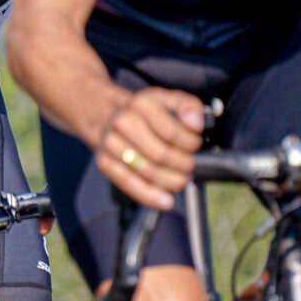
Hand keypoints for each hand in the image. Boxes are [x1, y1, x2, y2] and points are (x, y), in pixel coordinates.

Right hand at [95, 88, 203, 209]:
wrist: (111, 115)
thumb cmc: (145, 112)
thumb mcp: (170, 100)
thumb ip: (189, 107)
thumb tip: (195, 123)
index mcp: (142, 104)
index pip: (171, 132)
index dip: (190, 144)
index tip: (195, 145)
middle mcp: (123, 122)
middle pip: (160, 154)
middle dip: (182, 165)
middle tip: (189, 165)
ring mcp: (111, 143)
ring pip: (147, 171)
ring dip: (170, 181)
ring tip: (181, 180)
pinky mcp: (104, 161)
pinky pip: (128, 183)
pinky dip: (149, 196)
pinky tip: (165, 200)